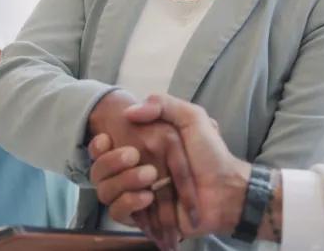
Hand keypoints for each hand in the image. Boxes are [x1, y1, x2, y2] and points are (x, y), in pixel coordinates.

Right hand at [88, 92, 197, 248]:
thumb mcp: (192, 118)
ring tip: (148, 178)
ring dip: (122, 182)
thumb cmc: (211, 153)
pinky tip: (147, 197)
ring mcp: (136, 195)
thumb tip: (129, 111)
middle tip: (132, 156)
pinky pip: (117, 213)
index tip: (105, 139)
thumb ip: (163, 105)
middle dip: (110, 163)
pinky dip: (128, 203)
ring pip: (104, 192)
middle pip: (99, 171)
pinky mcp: (142, 218)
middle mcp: (134, 171)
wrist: (225, 189)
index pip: (104, 148)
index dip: (97, 146)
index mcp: (142, 149)